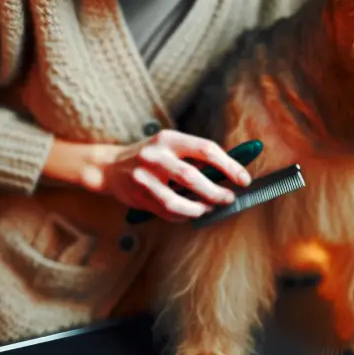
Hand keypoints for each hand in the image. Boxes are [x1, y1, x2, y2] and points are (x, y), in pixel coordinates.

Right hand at [78, 130, 251, 222]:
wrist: (109, 166)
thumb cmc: (151, 156)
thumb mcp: (171, 146)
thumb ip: (197, 158)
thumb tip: (232, 172)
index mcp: (170, 138)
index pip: (206, 149)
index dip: (229, 165)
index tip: (244, 179)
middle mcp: (155, 155)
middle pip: (192, 177)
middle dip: (216, 192)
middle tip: (229, 198)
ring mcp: (144, 177)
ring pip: (177, 201)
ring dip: (198, 209)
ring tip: (209, 209)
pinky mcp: (138, 196)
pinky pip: (167, 212)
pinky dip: (184, 216)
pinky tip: (191, 212)